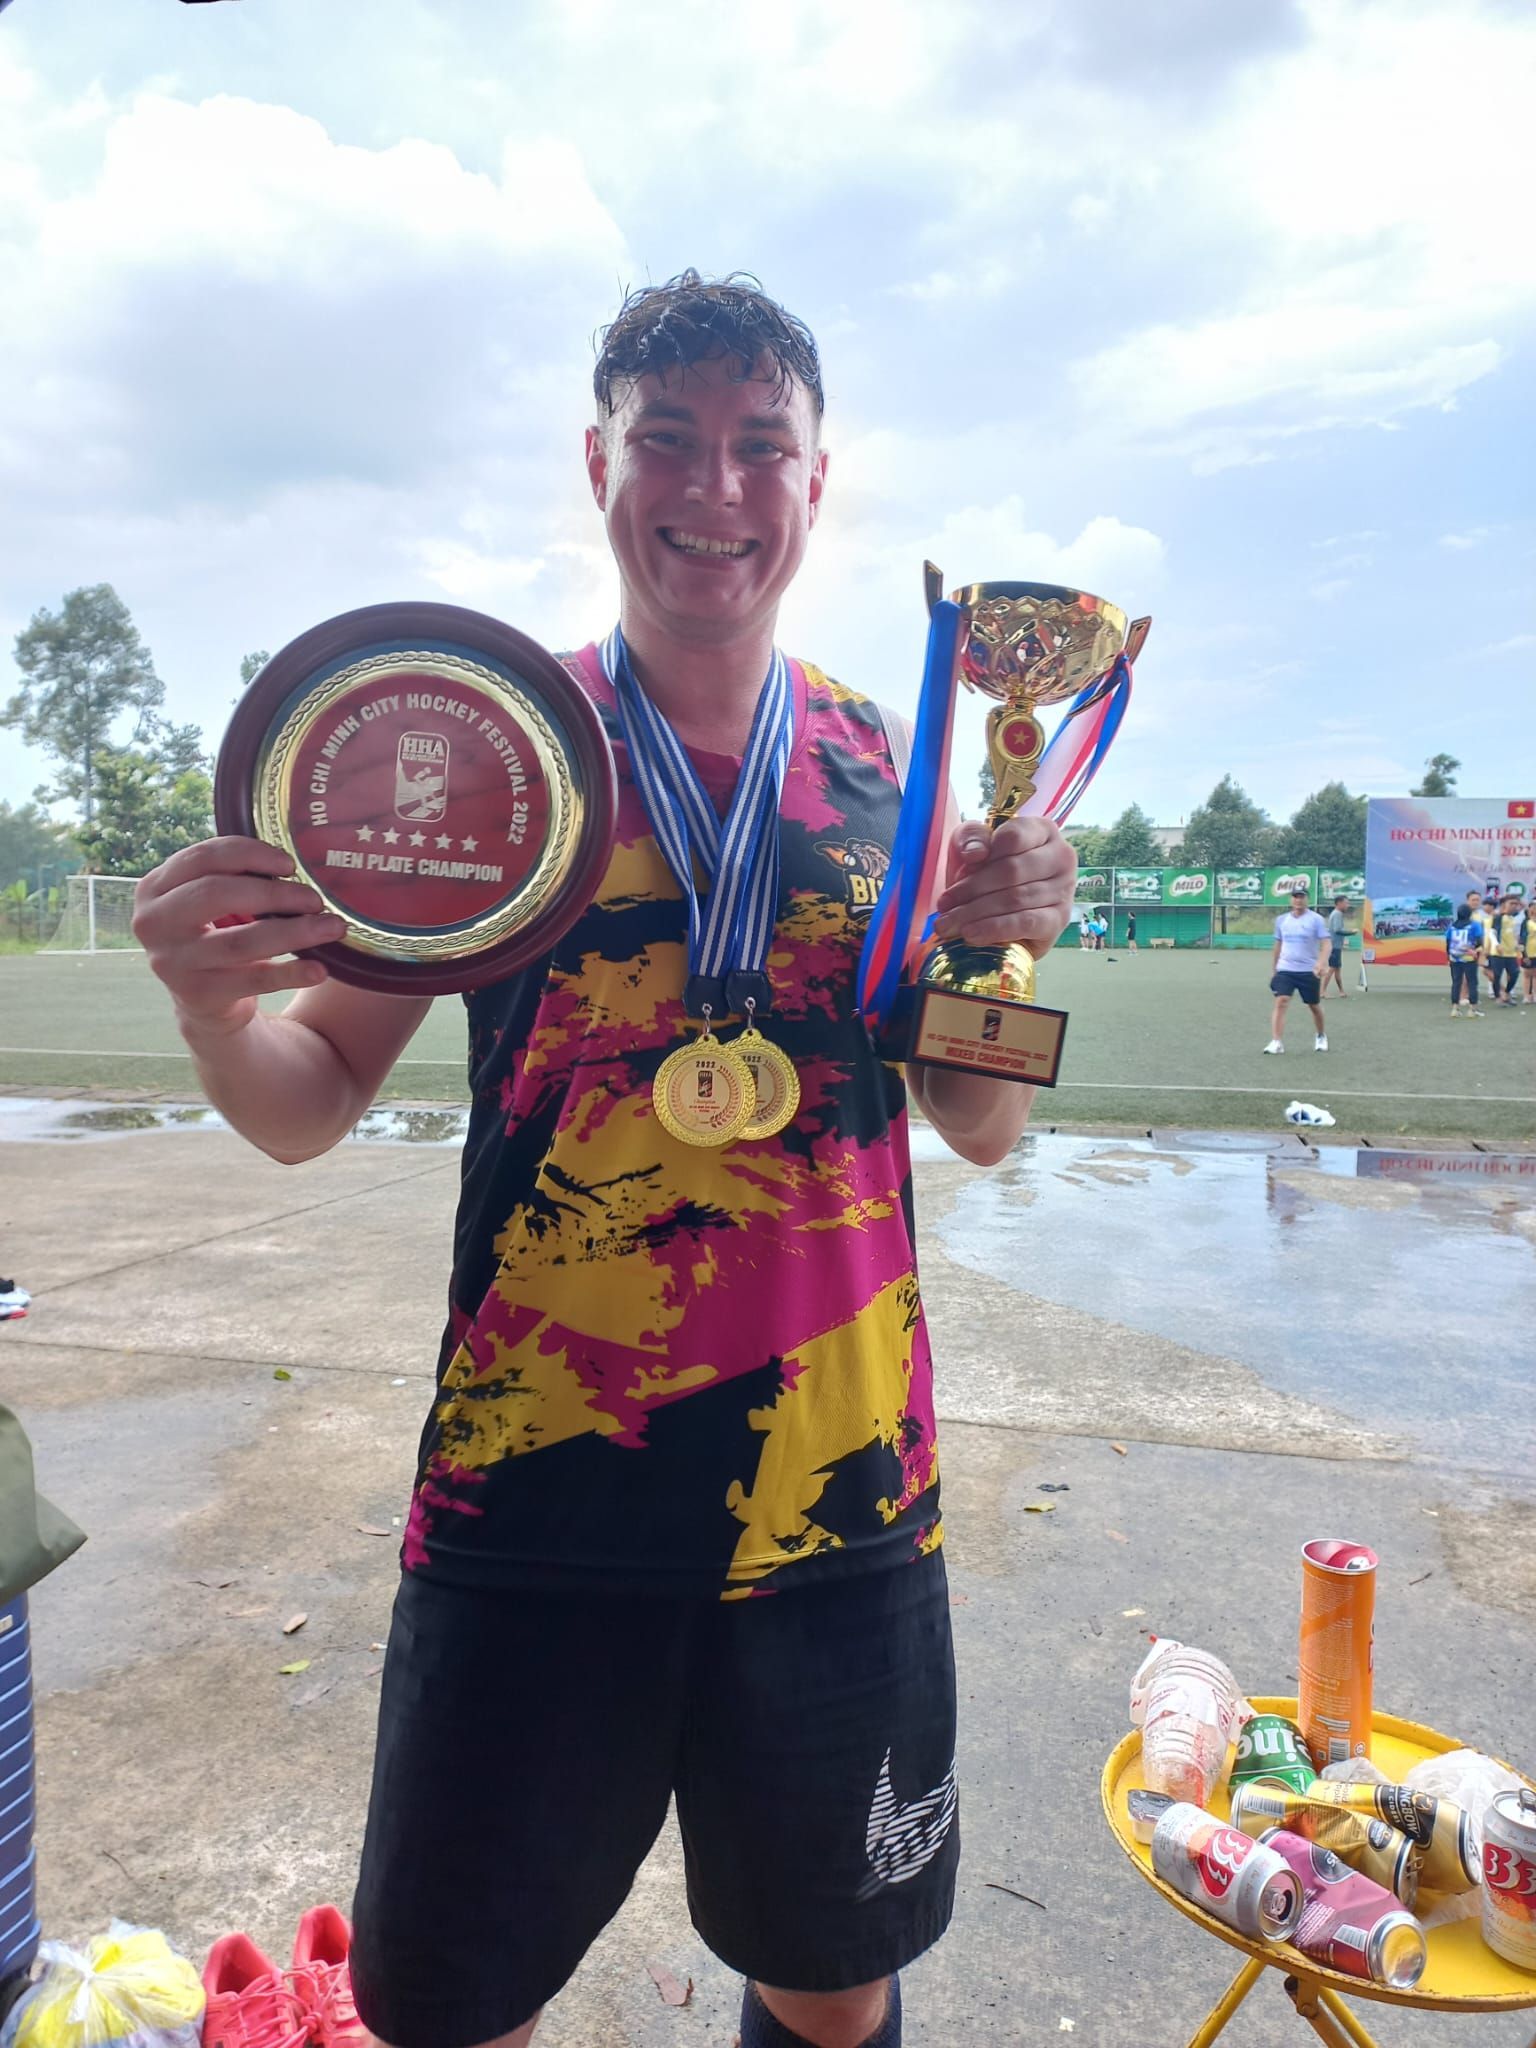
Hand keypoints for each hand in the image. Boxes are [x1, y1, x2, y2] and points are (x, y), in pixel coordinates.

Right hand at [132, 837, 345, 1035]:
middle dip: (274, 893)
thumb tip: (293, 864)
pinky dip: (291, 974)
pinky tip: (320, 969)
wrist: (202, 999)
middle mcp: (154, 923)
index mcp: (155, 888)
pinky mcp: (198, 995)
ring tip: (332, 927)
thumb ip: (234, 876)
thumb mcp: (207, 899)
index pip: (203, 857)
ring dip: (294, 932)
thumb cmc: (213, 932)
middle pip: (217, 894)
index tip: (290, 863)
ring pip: (241, 941)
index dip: (250, 854)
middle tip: (315, 899)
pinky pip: (253, 980)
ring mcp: (173, 962)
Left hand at [931, 815, 1076, 959]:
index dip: (984, 853)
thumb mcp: (974, 845)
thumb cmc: (988, 872)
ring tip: (948, 924)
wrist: (1002, 914)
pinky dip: (995, 929)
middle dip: (971, 889)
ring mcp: (1064, 889)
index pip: (1014, 836)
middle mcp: (1061, 857)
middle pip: (1012, 870)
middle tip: (944, 905)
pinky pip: (1026, 923)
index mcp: (1042, 831)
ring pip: (1015, 898)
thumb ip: (972, 837)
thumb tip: (975, 853)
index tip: (959, 870)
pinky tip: (971, 935)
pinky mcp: (1058, 920)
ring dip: (975, 913)